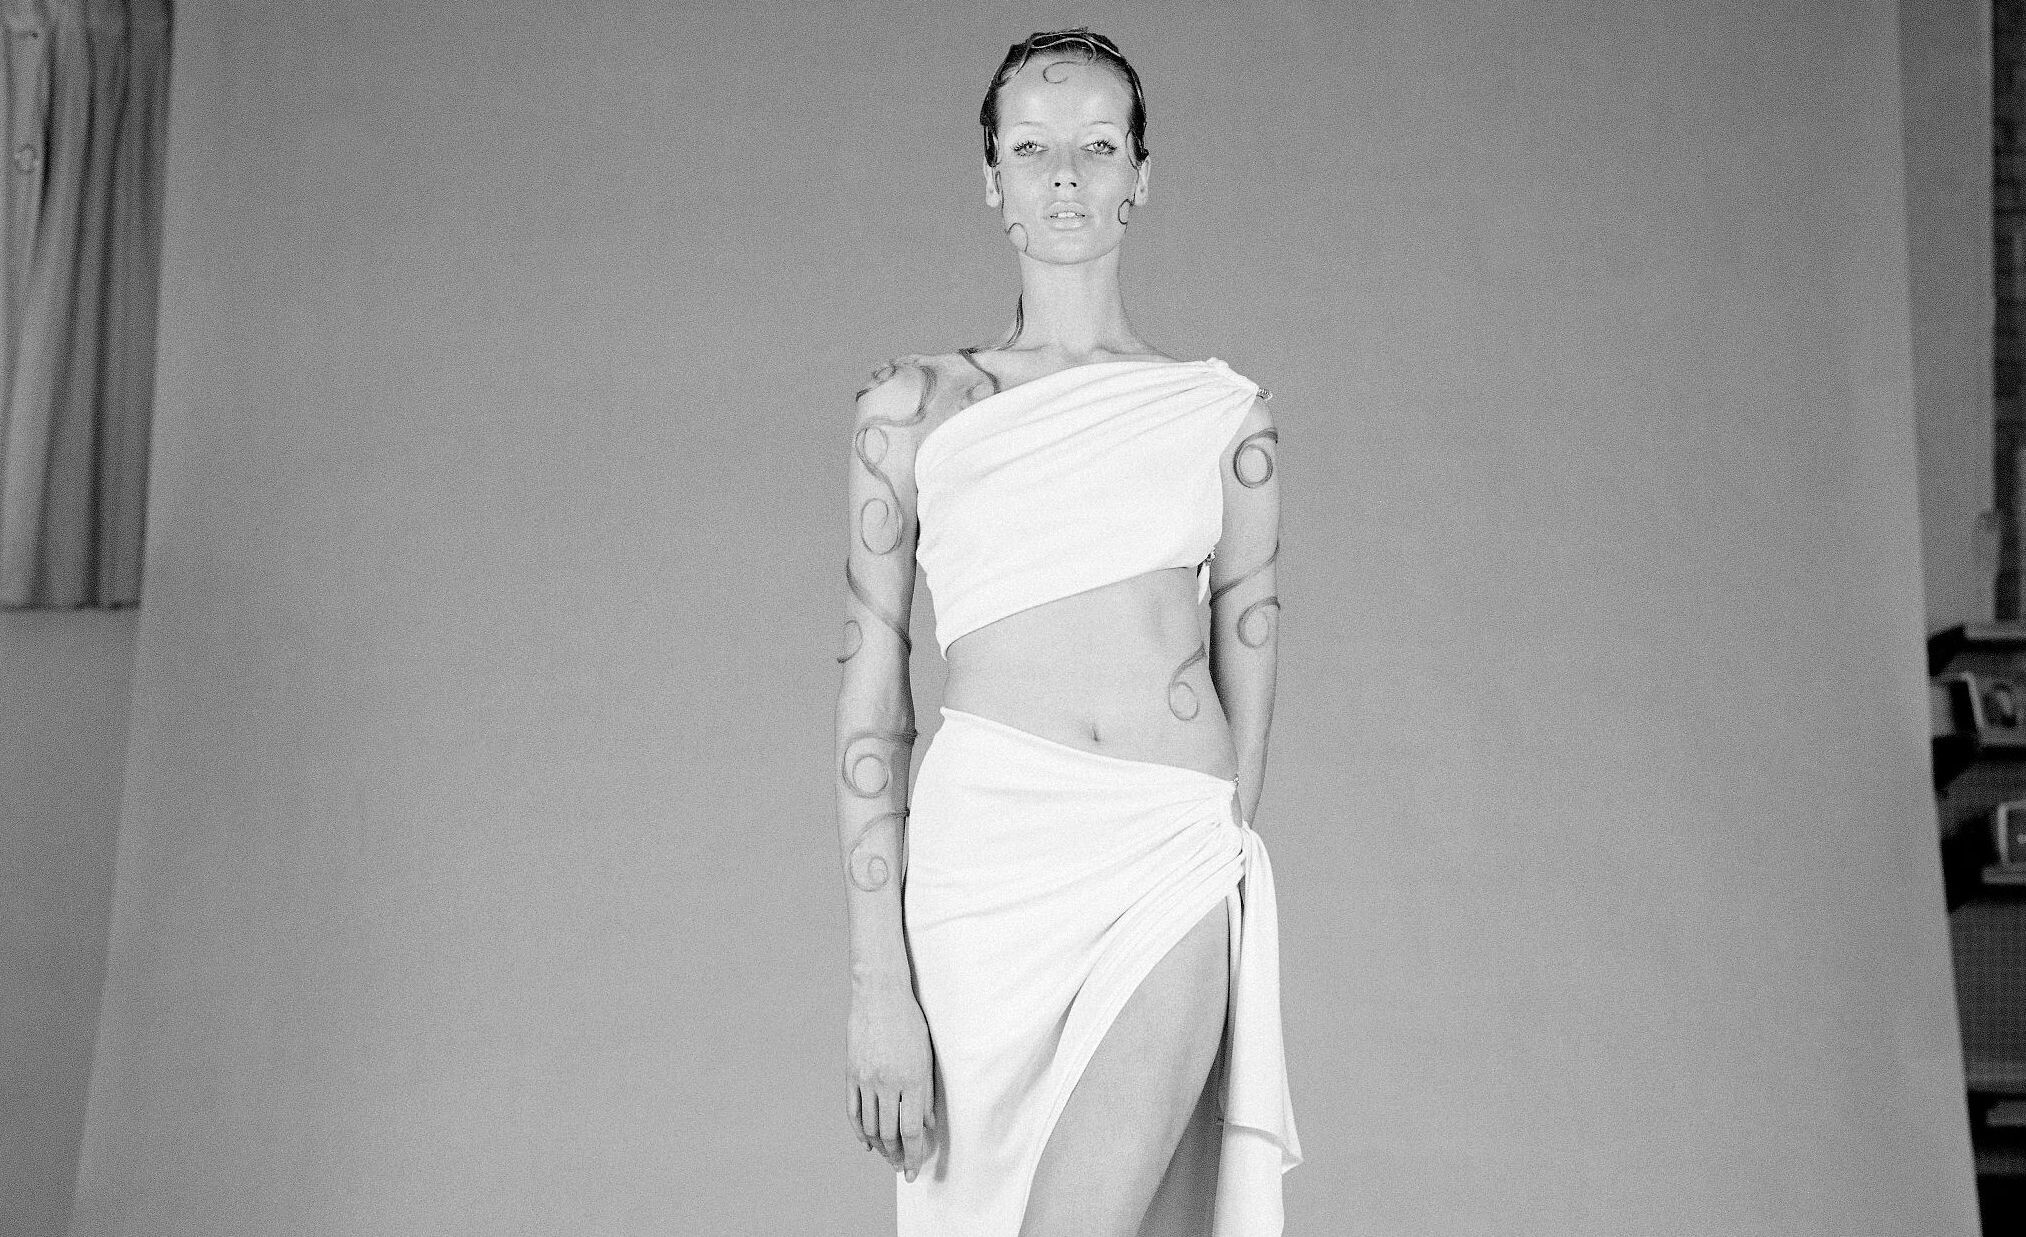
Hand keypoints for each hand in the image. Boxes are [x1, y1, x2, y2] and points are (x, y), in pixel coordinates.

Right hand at [846, 990, 936, 1181]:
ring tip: (888, 1157)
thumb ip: (927, 1093)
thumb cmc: (910, 1022)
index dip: (914, 1154)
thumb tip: (928, 1125)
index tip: (915, 1170)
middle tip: (902, 1168)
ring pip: (870, 1126)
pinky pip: (853, 1111)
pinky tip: (867, 1142)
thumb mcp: (927, 1056)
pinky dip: (859, 1131)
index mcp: (912, 1079)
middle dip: (897, 1156)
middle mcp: (888, 1083)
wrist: (880, 995)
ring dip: (880, 1147)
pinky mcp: (851, 1074)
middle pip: (889, 1133)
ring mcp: (866, 1079)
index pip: (911, 1130)